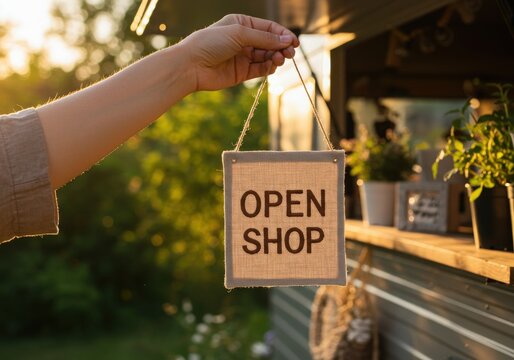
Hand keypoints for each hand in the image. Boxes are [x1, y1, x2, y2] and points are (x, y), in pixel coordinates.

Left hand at [179, 14, 298, 91]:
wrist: (191, 65)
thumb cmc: (210, 43)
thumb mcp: (239, 34)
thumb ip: (264, 38)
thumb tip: (286, 40)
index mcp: (242, 24)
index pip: (268, 28)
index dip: (282, 34)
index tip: (294, 42)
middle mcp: (243, 40)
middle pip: (270, 43)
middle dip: (281, 47)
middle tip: (289, 53)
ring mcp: (243, 57)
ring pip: (266, 57)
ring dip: (275, 57)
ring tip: (279, 59)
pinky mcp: (242, 73)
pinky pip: (260, 69)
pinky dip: (268, 68)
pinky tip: (271, 66)